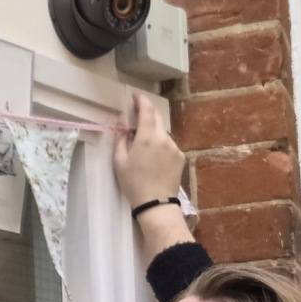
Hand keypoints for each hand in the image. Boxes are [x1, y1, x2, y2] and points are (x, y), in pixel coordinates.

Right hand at [114, 91, 184, 209]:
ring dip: (154, 132)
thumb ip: (121, 140)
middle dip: (148, 113)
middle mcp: (163, 137)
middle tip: (138, 116)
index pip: (146, 109)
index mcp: (146, 136)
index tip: (136, 97)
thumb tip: (123, 127)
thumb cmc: (134, 184)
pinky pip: (169, 145)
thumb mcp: (120, 162)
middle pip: (157, 117)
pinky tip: (156, 159)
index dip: (141, 99)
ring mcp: (174, 147)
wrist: (156, 204)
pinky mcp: (181, 157)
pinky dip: (162, 146)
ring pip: (163, 132)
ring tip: (145, 146)